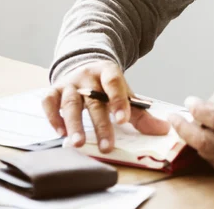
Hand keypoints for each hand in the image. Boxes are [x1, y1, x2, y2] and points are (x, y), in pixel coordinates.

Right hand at [42, 60, 169, 152]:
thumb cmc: (106, 87)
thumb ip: (141, 113)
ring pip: (70, 103)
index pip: (113, 83)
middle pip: (93, 100)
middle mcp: (87, 76)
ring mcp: (69, 83)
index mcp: (107, 71)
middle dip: (100, 124)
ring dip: (74, 123)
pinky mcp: (53, 90)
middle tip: (106, 145)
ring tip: (78, 143)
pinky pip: (49, 102)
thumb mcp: (124, 94)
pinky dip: (53, 117)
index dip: (118, 100)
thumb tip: (164, 130)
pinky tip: (60, 132)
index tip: (124, 120)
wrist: (83, 67)